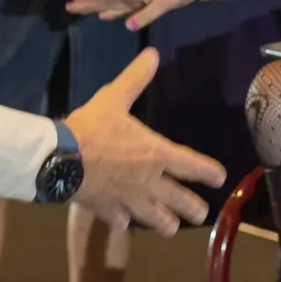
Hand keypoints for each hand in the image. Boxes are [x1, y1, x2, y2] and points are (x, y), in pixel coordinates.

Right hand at [64, 48, 227, 234]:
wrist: (60, 158)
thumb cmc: (92, 127)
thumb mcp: (114, 97)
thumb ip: (135, 78)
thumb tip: (152, 54)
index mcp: (156, 154)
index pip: (193, 166)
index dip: (210, 173)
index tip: (220, 178)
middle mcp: (150, 181)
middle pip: (182, 202)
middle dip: (194, 209)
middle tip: (201, 212)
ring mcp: (130, 200)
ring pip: (157, 220)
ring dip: (165, 224)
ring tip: (170, 227)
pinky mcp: (109, 211)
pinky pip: (123, 222)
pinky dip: (125, 222)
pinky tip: (124, 222)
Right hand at [67, 0, 200, 28]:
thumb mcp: (165, 3)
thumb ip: (147, 14)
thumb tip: (127, 26)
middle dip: (87, 3)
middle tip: (68, 6)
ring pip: (110, 4)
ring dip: (95, 7)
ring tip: (78, 9)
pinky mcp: (142, 4)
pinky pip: (121, 8)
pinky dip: (111, 12)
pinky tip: (102, 15)